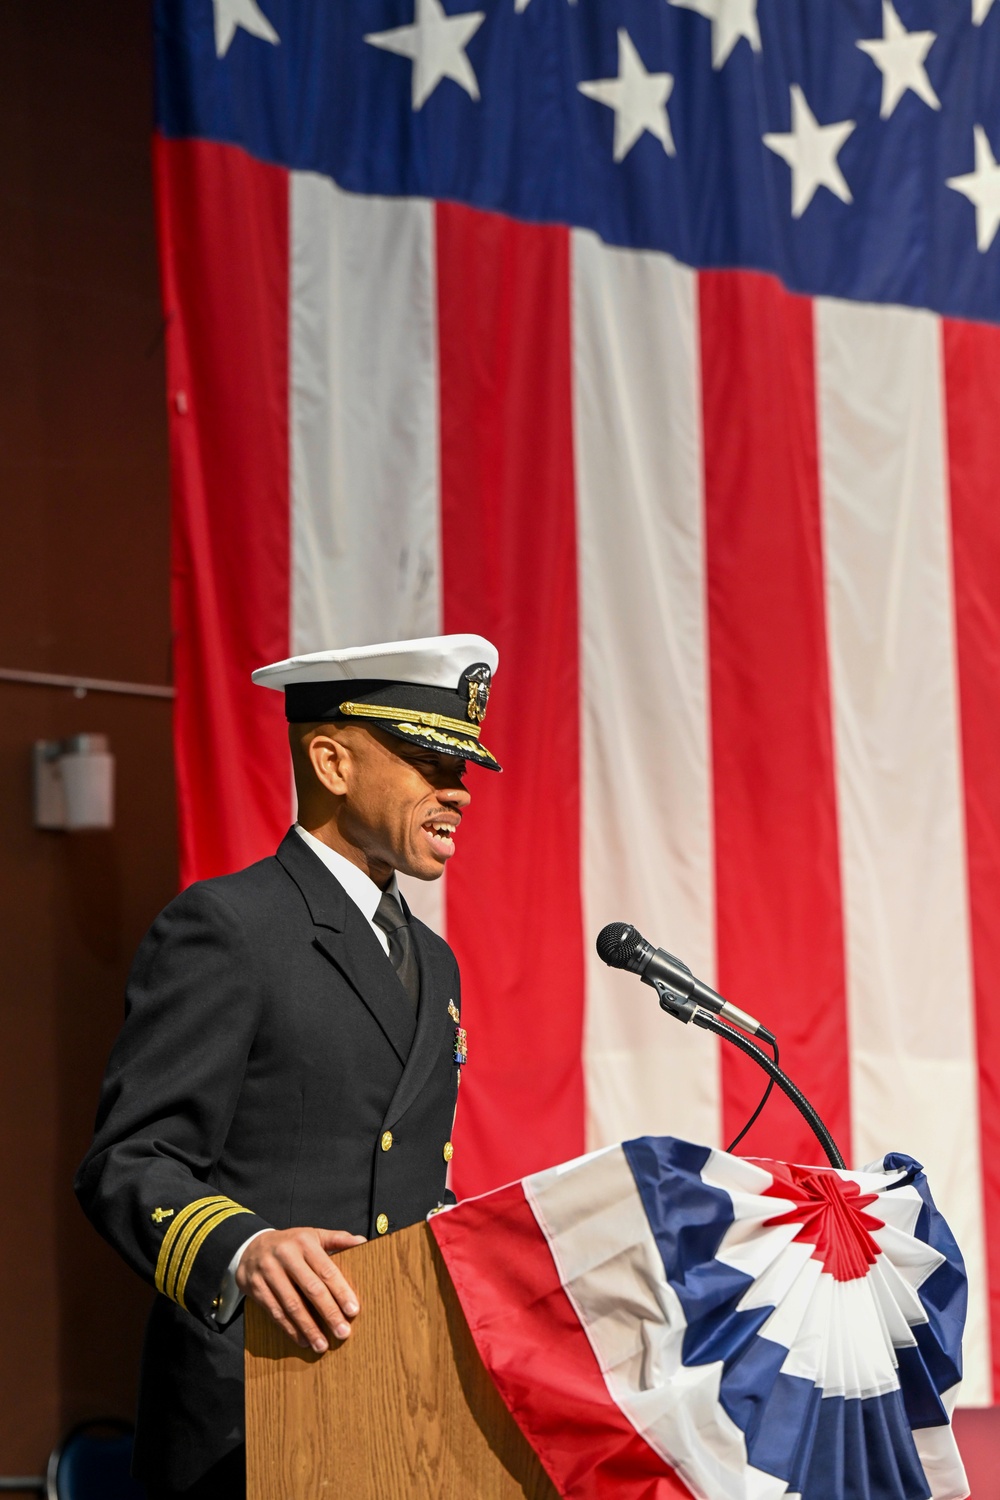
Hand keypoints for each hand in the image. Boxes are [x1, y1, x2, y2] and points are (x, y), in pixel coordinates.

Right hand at [236, 1226, 364, 1352]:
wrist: (250, 1246)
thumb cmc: (291, 1244)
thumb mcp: (313, 1235)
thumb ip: (338, 1239)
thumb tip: (363, 1242)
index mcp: (304, 1242)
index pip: (326, 1270)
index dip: (341, 1291)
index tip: (353, 1310)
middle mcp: (286, 1256)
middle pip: (311, 1289)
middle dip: (328, 1313)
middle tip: (343, 1333)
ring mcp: (268, 1272)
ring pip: (291, 1304)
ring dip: (308, 1327)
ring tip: (322, 1345)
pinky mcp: (255, 1287)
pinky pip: (274, 1312)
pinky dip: (289, 1328)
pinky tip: (302, 1340)